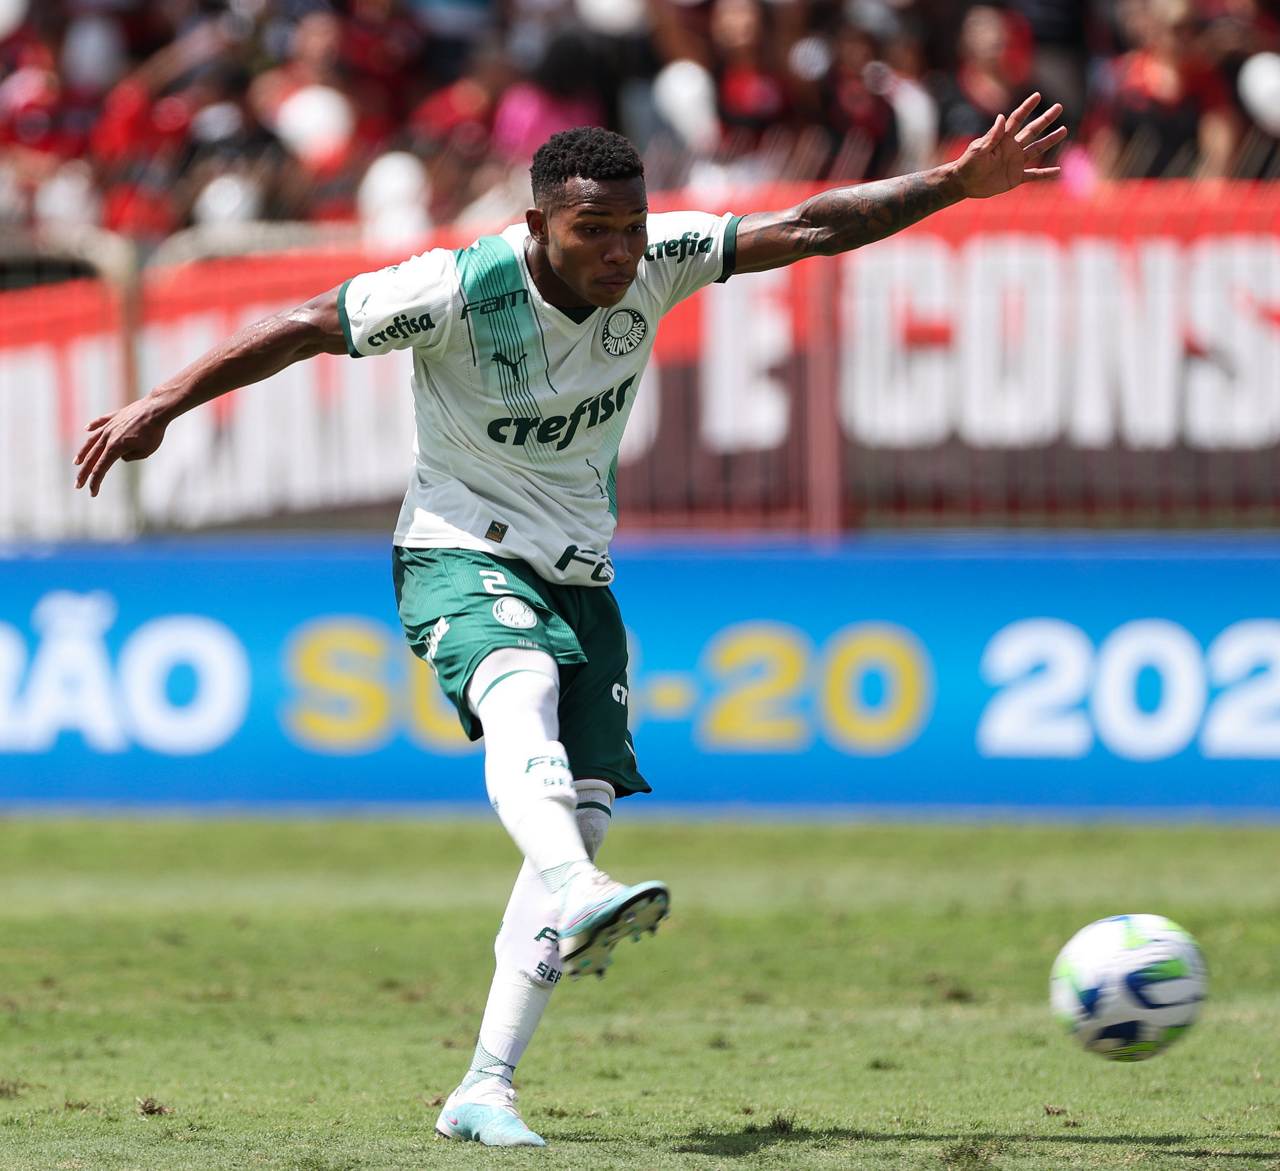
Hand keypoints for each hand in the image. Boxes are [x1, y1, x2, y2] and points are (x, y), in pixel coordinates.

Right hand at [74, 397, 169, 496]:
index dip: (95, 482)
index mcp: (115, 447)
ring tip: (77, 462)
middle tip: (77, 484)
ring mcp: (110, 425)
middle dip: (84, 473)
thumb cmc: (154, 432)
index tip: (92, 493)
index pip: (101, 468)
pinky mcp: (116, 416)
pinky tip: (87, 429)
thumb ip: (130, 457)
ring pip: (92, 440)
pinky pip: (101, 422)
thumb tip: (120, 455)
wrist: (157, 409)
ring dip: (83, 452)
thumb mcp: (145, 452)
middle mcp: (108, 436)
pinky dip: (93, 426)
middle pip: (92, 457)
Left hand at [953, 93, 1067, 199]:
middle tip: (1059, 107)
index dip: (1027, 107)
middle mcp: (1012, 148)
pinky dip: (1045, 174)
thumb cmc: (968, 164)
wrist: (963, 183)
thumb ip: (991, 136)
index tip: (1037, 95)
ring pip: (1037, 149)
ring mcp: (1015, 162)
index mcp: (1002, 139)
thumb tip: (1001, 117)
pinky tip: (1057, 171)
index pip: (1017, 119)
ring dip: (1050, 141)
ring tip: (1064, 130)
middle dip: (1045, 119)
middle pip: (1032, 130)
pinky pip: (1034, 175)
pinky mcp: (1015, 178)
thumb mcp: (978, 149)